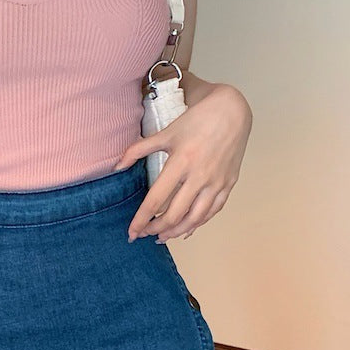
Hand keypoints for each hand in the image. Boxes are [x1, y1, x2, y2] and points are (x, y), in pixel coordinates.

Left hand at [114, 84, 252, 242]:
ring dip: (176, 232)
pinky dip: (197, 224)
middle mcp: (200, 176)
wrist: (231, 112)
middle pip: (174, 214)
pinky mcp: (228, 185)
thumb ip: (138, 150)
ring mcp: (216, 182)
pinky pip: (212, 212)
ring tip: (161, 236)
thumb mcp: (165, 133)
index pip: (156, 200)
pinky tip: (185, 230)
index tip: (132, 232)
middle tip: (144, 234)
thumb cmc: (196, 121)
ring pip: (194, 219)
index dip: (142, 219)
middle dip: (156, 229)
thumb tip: (117, 166)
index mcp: (181, 162)